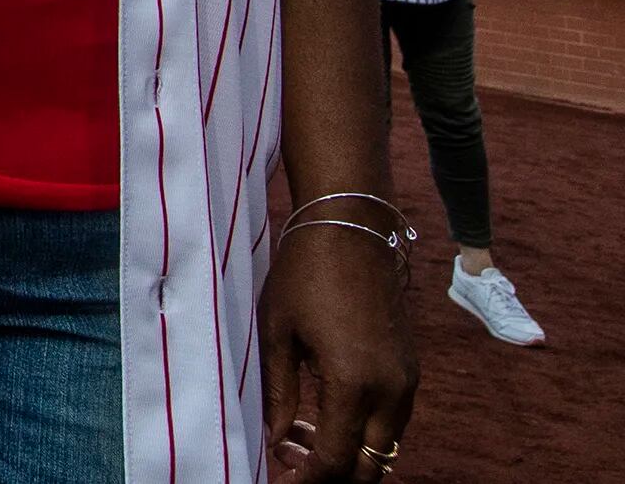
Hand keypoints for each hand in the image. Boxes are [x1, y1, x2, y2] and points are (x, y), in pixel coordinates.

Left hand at [259, 225, 416, 480]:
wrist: (352, 228)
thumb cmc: (305, 274)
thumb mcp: (277, 333)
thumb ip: (277, 393)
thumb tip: (275, 440)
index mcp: (354, 384)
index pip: (336, 460)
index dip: (306, 479)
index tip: (278, 475)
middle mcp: (391, 391)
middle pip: (371, 467)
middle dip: (331, 476)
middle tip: (289, 461)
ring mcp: (407, 381)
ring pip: (385, 447)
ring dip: (347, 454)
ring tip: (297, 434)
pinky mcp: (410, 369)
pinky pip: (392, 421)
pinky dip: (363, 431)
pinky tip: (322, 414)